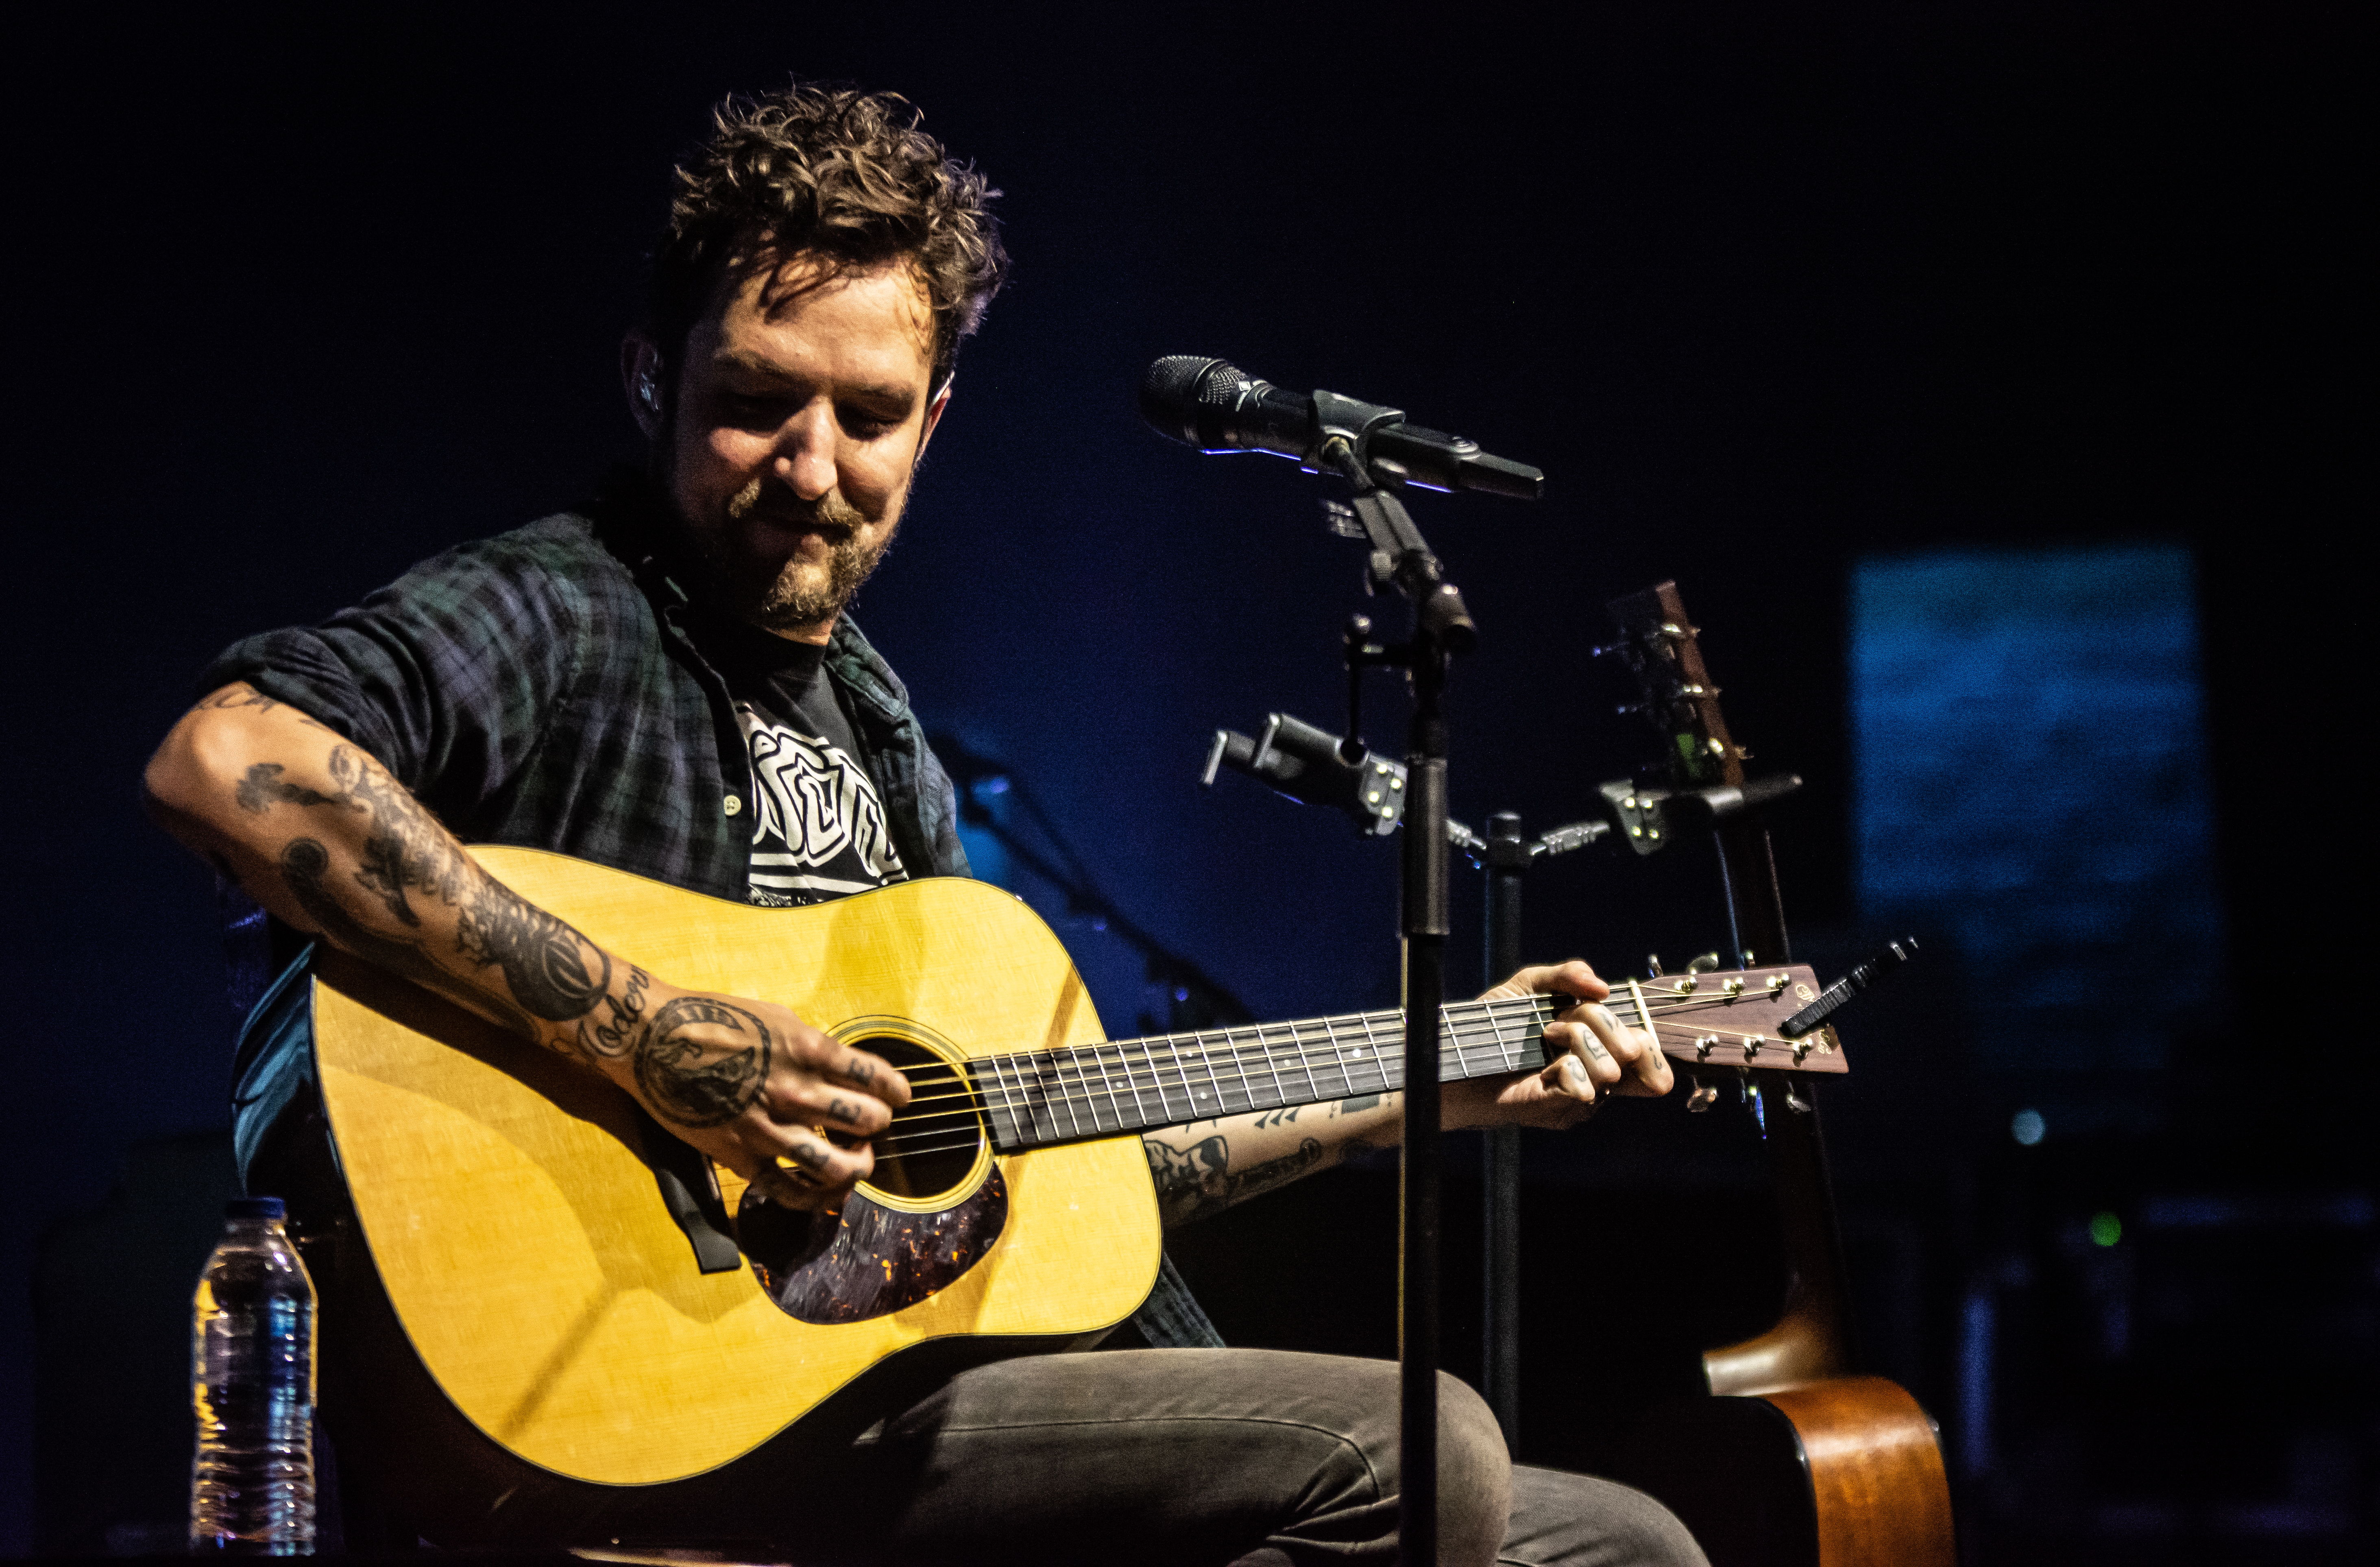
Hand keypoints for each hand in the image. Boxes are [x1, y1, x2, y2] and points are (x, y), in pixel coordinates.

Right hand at [591, 984, 910, 1210]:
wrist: (652, 1039)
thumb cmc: (713, 1019)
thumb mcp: (776, 1016)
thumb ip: (813, 1046)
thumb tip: (840, 1067)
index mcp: (809, 1050)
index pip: (876, 1078)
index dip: (897, 1092)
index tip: (899, 1096)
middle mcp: (795, 1091)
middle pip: (866, 1122)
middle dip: (877, 1125)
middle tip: (871, 1125)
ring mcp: (768, 1127)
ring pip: (837, 1166)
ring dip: (857, 1165)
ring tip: (856, 1159)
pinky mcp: (741, 1155)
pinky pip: (790, 1191)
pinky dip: (817, 1197)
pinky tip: (827, 1191)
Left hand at [1443, 959, 1672, 1130]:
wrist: (1456, 1054)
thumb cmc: (1495, 1025)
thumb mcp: (1532, 985)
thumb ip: (1568, 975)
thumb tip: (1602, 986)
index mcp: (1599, 1052)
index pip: (1652, 1058)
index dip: (1651, 1042)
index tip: (1629, 1024)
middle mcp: (1597, 1080)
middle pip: (1634, 1050)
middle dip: (1600, 1021)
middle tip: (1562, 1019)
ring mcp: (1580, 1099)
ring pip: (1608, 1068)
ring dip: (1576, 1039)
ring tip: (1547, 1035)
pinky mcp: (1556, 1109)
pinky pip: (1582, 1086)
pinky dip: (1564, 1065)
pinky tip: (1542, 1062)